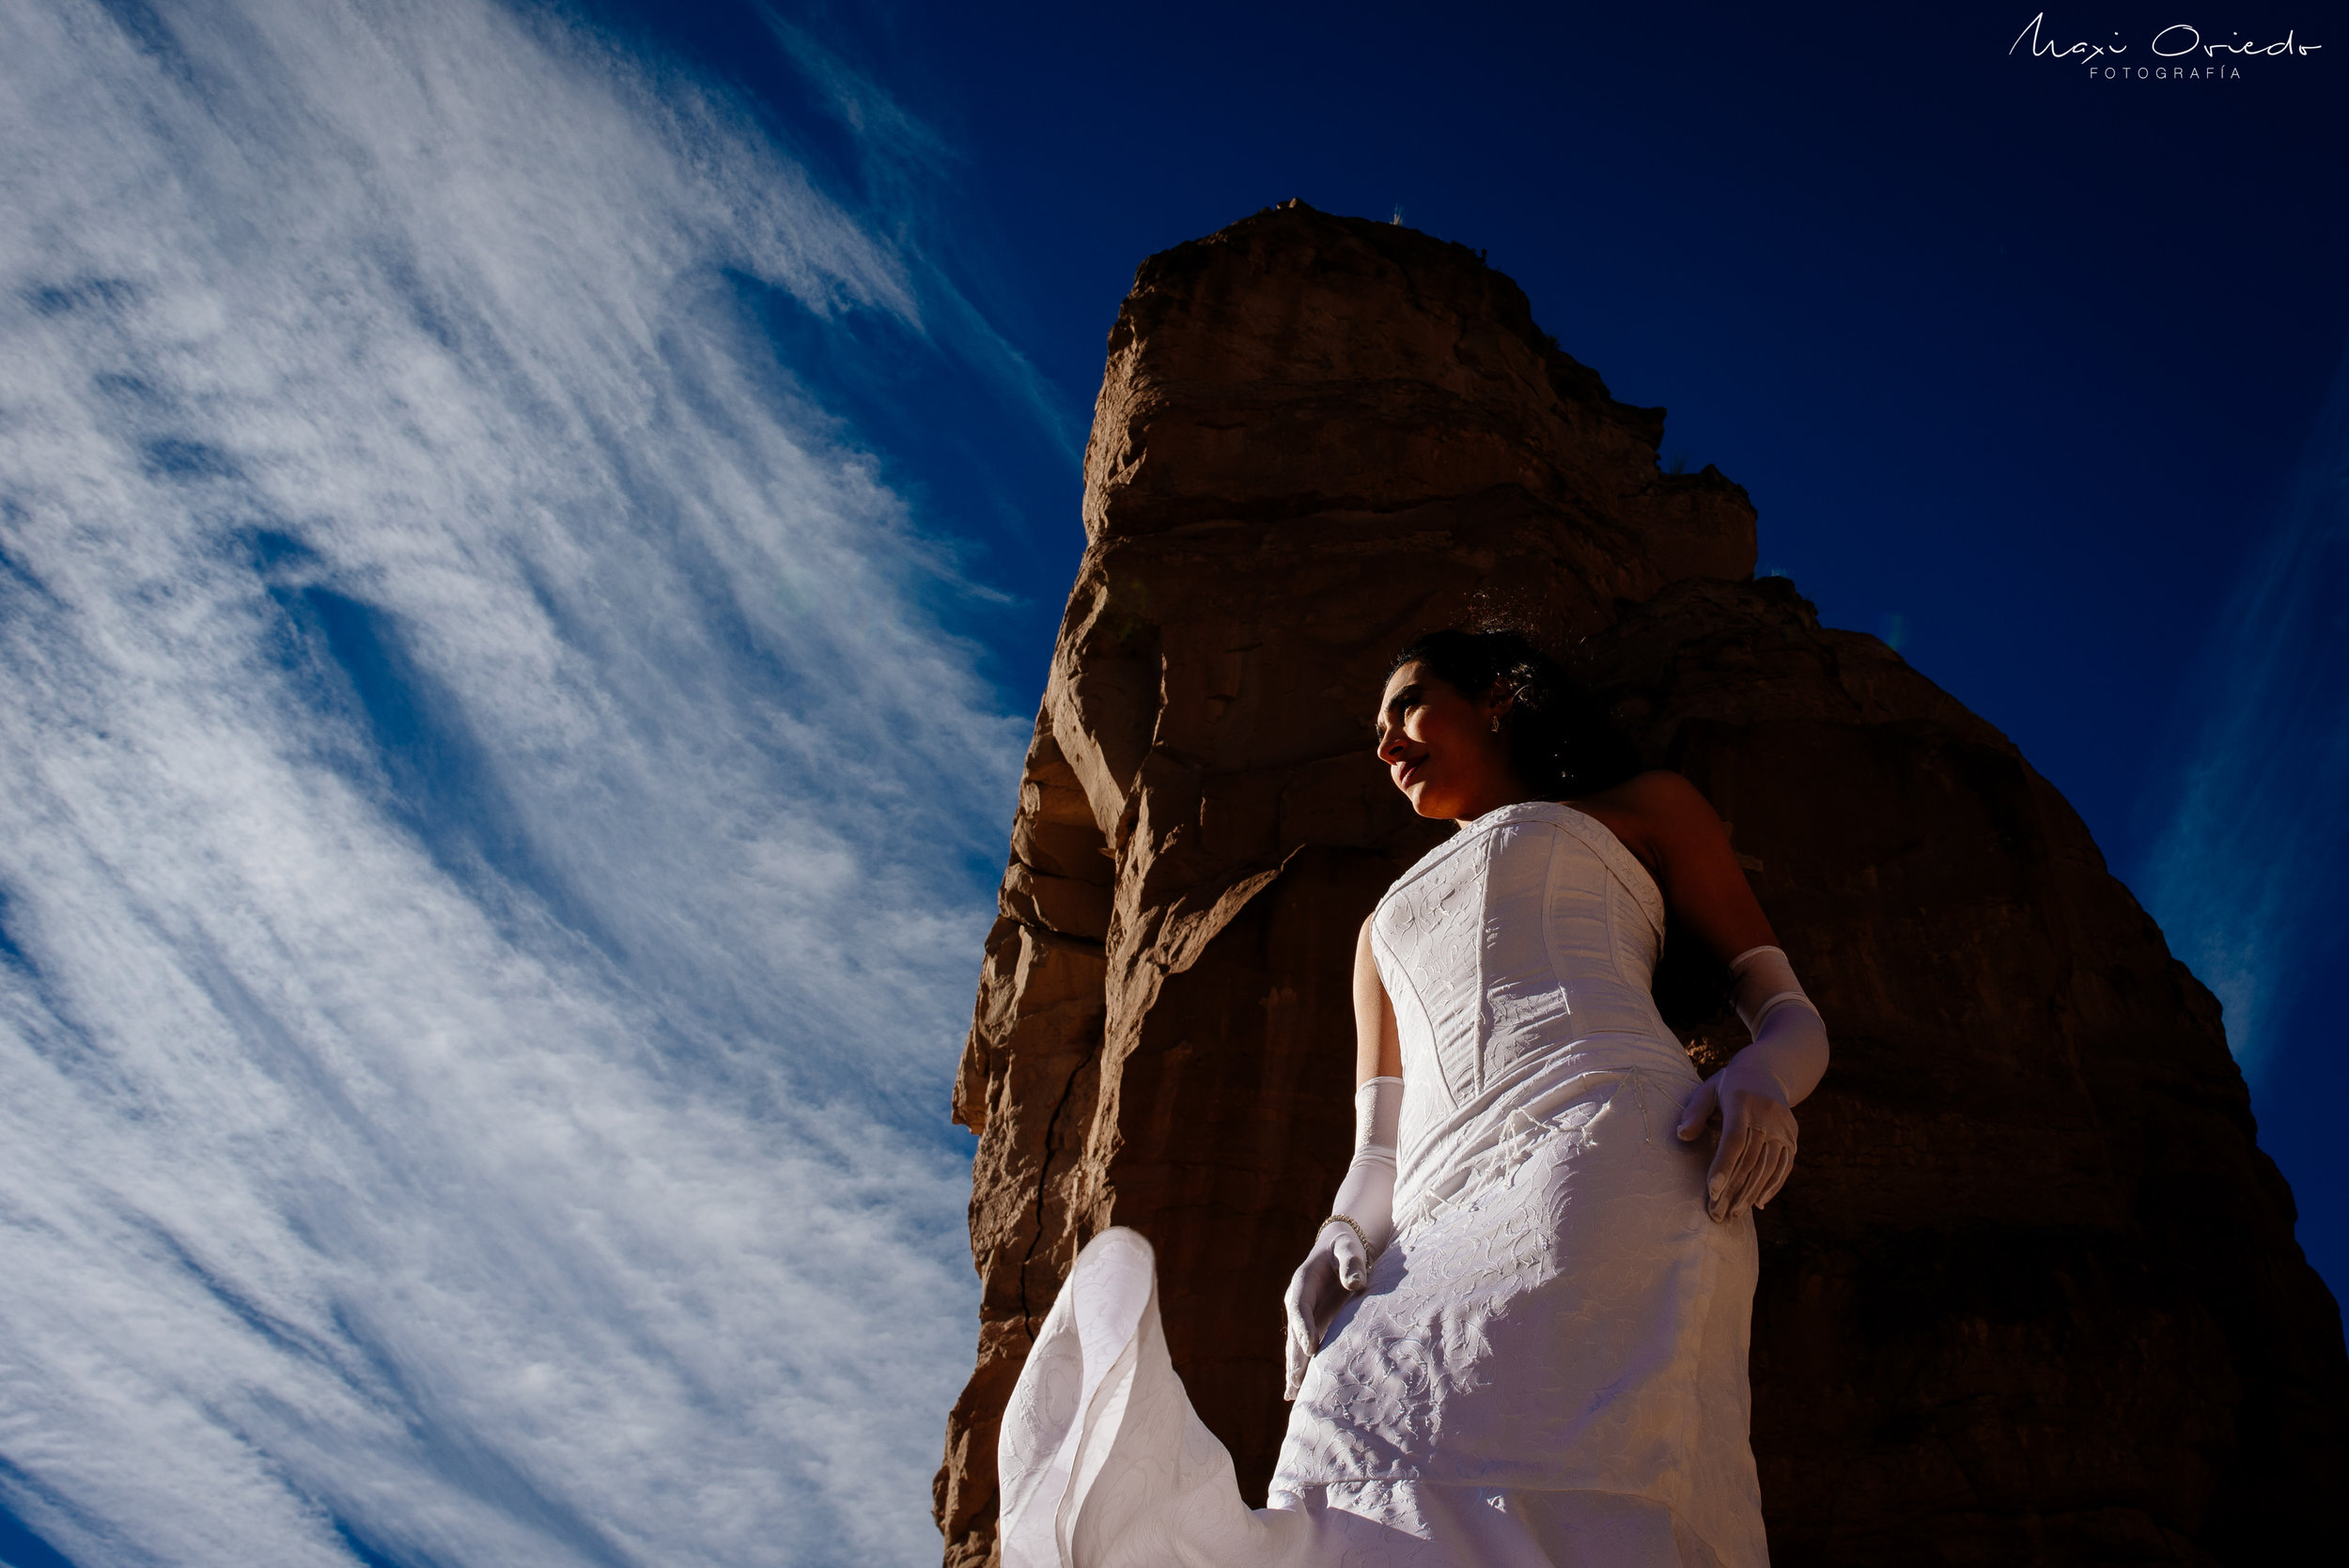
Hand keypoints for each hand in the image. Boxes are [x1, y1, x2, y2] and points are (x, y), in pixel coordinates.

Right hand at [1281, 1222, 1370, 1398]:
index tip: (1309, 1348)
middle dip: (1295, 1358)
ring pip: (1297, 1346)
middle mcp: (1298, 1303)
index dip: (1303, 1328)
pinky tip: (1296, 1392)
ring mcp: (1305, 1317)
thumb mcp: (1348, 1249)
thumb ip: (1351, 1263)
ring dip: (1296, 1369)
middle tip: (1296, 1382)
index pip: (1299, 1308)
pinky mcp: (1314, 1326)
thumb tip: (1355, 1283)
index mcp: (1302, 1283)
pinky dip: (1302, 1368)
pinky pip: (1306, 1350)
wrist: (1338, 1249)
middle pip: (1294, 1333)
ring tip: (1293, 1394)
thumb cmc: (1345, 1248)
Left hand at [1676, 1068, 1798, 1221]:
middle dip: (1733, 1189)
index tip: (1711, 1191)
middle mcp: (1767, 1115)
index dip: (1723, 1166)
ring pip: (1768, 1167)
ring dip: (1751, 1193)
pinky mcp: (1793, 1137)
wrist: (1768, 1071)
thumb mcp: (1708, 1090)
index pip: (1734, 1140)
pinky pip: (1784, 1166)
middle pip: (1751, 1159)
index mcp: (1742, 1102)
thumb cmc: (1728, 1085)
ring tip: (1734, 1214)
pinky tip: (1758, 1203)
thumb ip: (1694, 1112)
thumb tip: (1681, 1135)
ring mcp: (1783, 1127)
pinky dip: (1772, 1186)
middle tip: (1717, 1213)